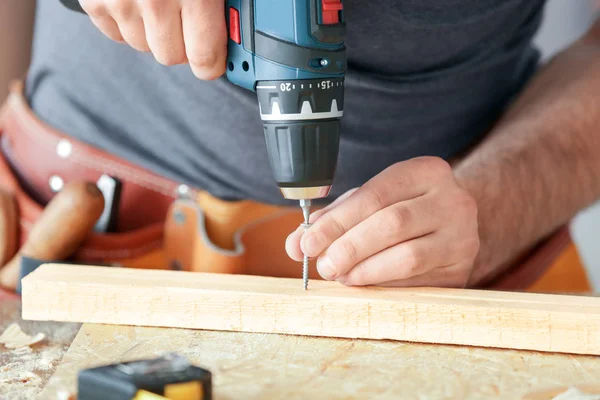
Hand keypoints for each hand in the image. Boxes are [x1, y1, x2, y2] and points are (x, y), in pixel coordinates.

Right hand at [80, 0, 226, 78]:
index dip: (212, 62)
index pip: (205, 59)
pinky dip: (126, 22)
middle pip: (172, 57)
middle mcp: (157, 0)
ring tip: (157, 0)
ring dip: (152, 32)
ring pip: (143, 47)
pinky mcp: (93, 1)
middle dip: (181, 43)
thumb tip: (234, 42)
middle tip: (185, 17)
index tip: (215, 60)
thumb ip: (220, 9)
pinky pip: (115, 34)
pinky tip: (135, 0)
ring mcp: (121, 1)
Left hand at [286, 157, 479, 286]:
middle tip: (324, 265)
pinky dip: (384, 284)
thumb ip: (333, 219)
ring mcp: (463, 236)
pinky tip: (365, 283)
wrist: (453, 224)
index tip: (307, 243)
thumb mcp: (370, 203)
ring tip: (341, 276)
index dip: (337, 222)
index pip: (375, 196)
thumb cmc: (403, 208)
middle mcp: (453, 200)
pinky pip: (417, 281)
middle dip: (349, 247)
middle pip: (392, 224)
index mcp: (426, 172)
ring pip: (408, 257)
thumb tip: (295, 244)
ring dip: (365, 270)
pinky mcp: (463, 270)